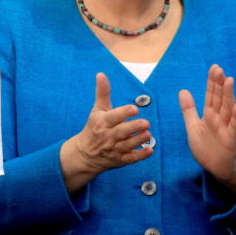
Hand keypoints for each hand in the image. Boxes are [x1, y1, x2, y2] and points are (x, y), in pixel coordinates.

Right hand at [60, 73, 152, 191]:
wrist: (85, 153)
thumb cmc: (94, 127)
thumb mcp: (97, 109)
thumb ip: (102, 92)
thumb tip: (101, 74)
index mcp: (102, 122)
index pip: (113, 117)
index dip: (124, 113)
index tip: (134, 109)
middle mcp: (107, 136)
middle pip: (121, 132)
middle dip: (133, 127)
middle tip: (146, 123)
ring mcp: (114, 149)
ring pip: (127, 145)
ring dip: (138, 140)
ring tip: (148, 134)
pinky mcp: (119, 160)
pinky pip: (130, 159)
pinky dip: (140, 155)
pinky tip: (150, 150)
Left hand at [179, 64, 235, 193]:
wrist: (215, 168)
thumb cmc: (206, 147)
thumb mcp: (193, 127)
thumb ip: (189, 110)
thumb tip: (183, 90)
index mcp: (209, 115)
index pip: (211, 95)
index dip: (212, 82)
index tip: (214, 68)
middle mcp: (218, 119)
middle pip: (219, 99)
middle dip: (219, 84)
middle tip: (219, 69)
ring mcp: (226, 128)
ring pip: (227, 109)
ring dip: (228, 95)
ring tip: (229, 80)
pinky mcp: (231, 139)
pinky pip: (234, 127)